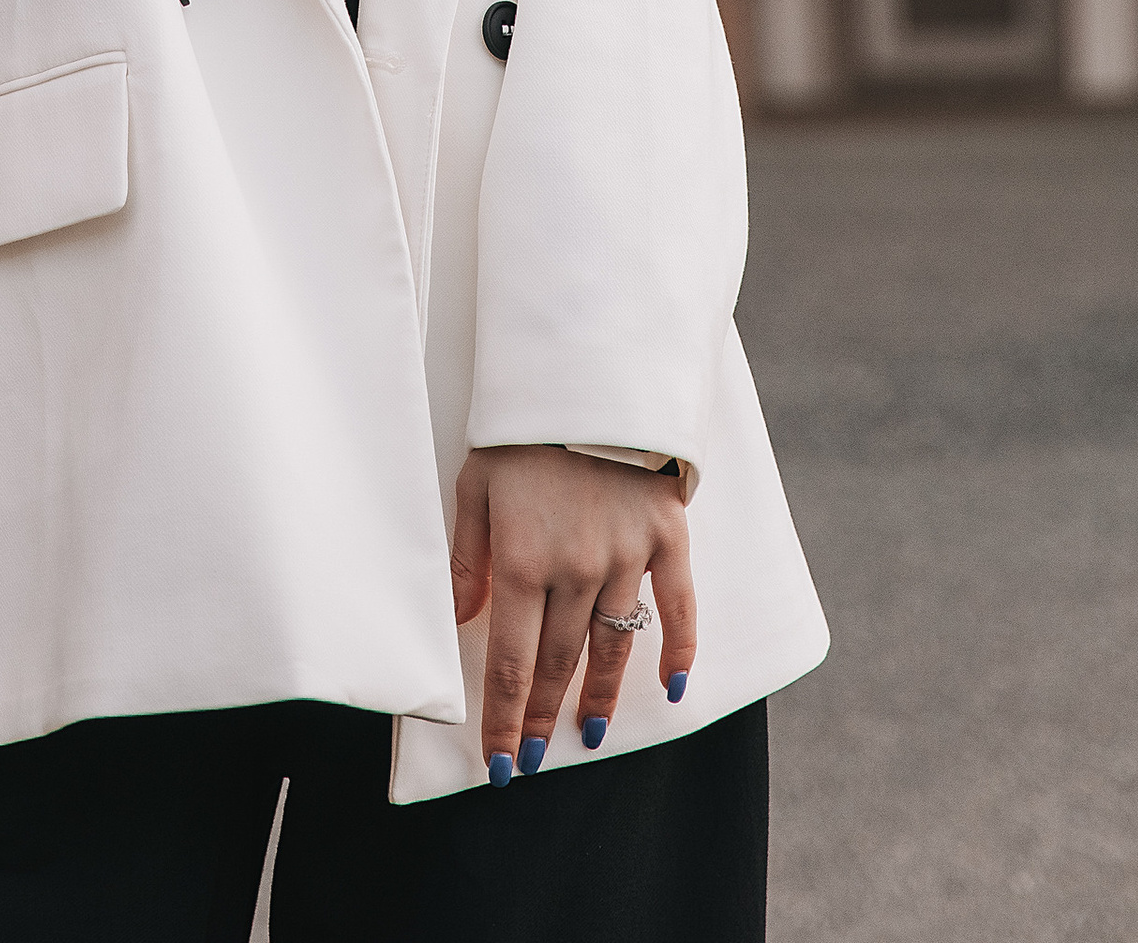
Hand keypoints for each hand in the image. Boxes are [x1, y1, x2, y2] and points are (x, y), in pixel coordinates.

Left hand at [450, 445, 695, 774]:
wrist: (587, 374)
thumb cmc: (521, 430)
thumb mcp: (475, 486)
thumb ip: (466, 560)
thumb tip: (459, 624)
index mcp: (522, 559)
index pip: (512, 663)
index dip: (505, 719)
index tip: (501, 763)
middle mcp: (576, 568)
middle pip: (558, 662)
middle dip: (542, 715)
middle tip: (535, 758)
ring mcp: (626, 555)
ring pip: (612, 646)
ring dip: (599, 696)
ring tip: (587, 734)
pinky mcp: (666, 535)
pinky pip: (678, 606)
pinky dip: (678, 650)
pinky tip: (672, 688)